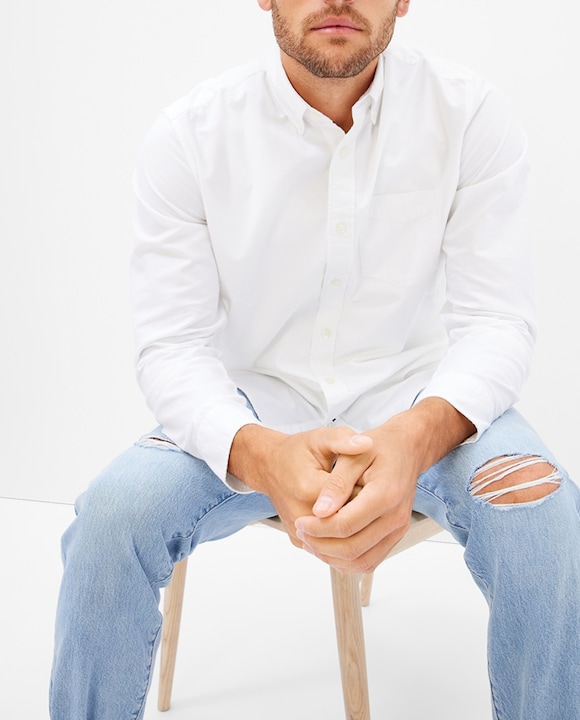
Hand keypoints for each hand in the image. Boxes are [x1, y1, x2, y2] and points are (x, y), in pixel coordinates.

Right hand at [228, 424, 372, 545]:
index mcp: (309, 488)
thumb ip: (343, 440)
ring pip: (340, 542)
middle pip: (348, 525)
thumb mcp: (320, 438)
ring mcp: (299, 533)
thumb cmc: (297, 452)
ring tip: (360, 509)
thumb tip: (366, 443)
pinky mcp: (300, 542)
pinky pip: (330, 548)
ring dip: (356, 529)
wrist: (270, 467)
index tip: (373, 481)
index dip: (368, 491)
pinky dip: (343, 538)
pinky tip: (349, 520)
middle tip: (370, 496)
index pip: (352, 500)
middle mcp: (301, 516)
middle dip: (363, 513)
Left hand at [294, 398, 475, 572]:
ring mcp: (398, 529)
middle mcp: (396, 517)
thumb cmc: (380, 447)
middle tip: (302, 533)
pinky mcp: (396, 535)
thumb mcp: (354, 456)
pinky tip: (328, 547)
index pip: (345, 524)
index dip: (317, 528)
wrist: (407, 449)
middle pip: (353, 548)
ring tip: (311, 543)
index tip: (300, 521)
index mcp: (384, 495)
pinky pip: (370, 560)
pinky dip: (347, 561)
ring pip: (362, 561)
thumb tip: (319, 511)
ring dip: (333, 558)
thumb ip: (336, 484)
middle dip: (321, 545)